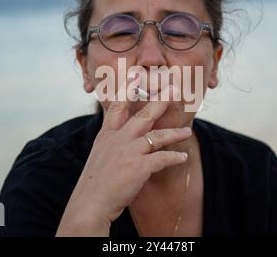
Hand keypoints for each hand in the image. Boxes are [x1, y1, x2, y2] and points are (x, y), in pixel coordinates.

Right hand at [56, 79, 191, 235]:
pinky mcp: (139, 167)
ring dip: (174, 134)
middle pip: (143, 115)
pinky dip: (174, 158)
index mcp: (107, 135)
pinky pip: (163, 159)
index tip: (136, 74)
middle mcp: (118, 139)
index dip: (127, 89)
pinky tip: (182, 157)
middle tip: (174, 89)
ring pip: (157, 136)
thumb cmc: (94, 183)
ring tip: (187, 132)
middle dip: (160, 101)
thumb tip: (122, 138)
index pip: (118, 106)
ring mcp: (129, 152)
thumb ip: (112, 144)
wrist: (90, 203)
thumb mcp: (99, 156)